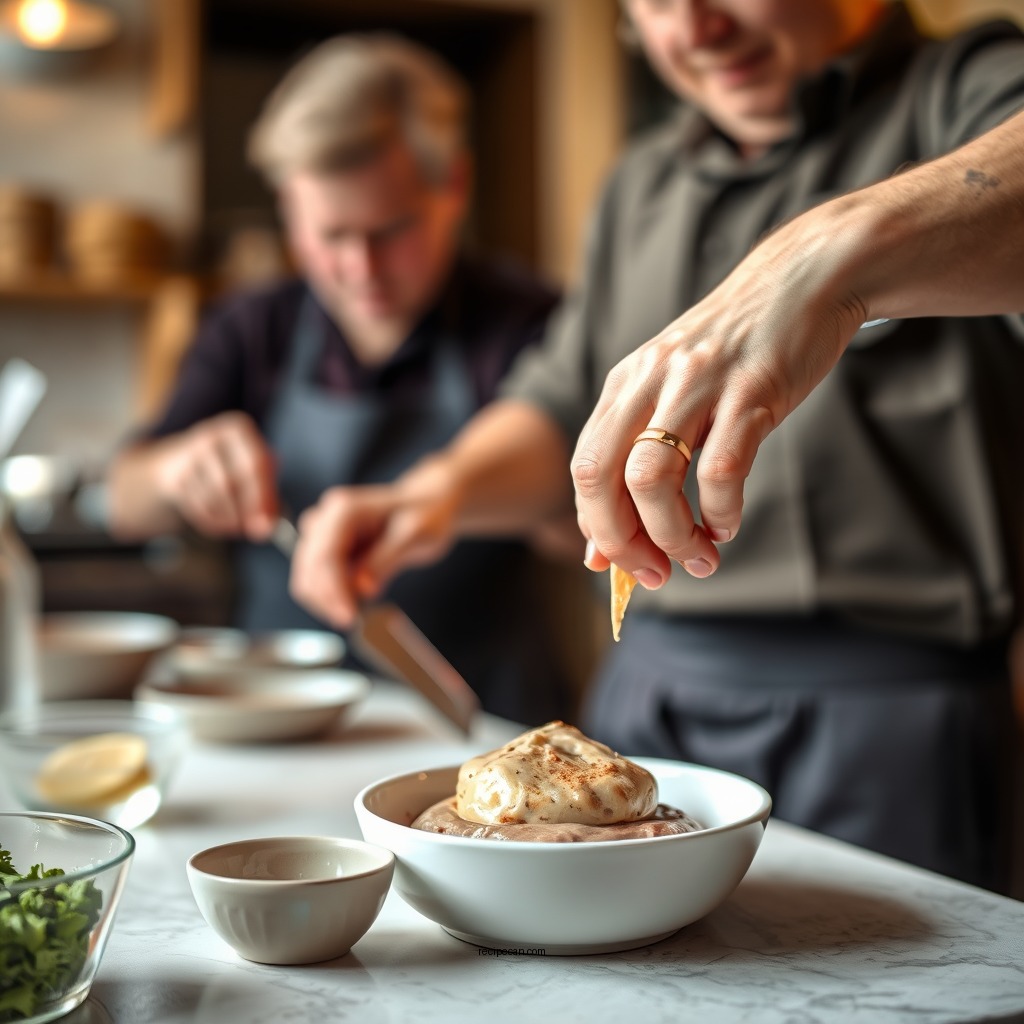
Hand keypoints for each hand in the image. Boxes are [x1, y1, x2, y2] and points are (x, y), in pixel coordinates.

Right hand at [155, 411, 278, 539]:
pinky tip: (221, 524)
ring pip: (212, 496)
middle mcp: (211, 435)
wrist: (179, 463)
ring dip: (229, 518)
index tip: (268, 523)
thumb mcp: (254, 473)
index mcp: (237, 428)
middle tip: (256, 531)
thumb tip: (267, 526)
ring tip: (238, 525)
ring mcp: (187, 454)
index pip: (255, 463)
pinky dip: (212, 521)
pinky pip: (196, 505)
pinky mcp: (172, 475)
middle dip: (246, 510)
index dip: (263, 496)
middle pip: (231, 481)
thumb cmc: (230, 467)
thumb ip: (267, 498)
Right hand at [289, 460, 460, 628]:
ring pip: (307, 577)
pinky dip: (331, 595)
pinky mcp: (328, 547)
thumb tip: (363, 588)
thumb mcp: (415, 534)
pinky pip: (317, 579)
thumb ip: (387, 559)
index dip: (333, 590)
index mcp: (345, 510)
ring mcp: (324, 532)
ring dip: (326, 600)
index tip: (349, 617)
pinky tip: (353, 603)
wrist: (429, 503)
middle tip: (354, 621)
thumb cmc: (426, 514)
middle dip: (328, 599)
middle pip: (309, 568)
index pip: (325, 556)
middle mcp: (327, 517)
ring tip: (357, 613)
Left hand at [572, 208, 868, 587]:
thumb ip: (636, 462)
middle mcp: (649, 382)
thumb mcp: (674, 394)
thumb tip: (602, 552)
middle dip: (620, 540)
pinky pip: (720, 468)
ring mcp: (698, 384)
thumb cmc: (735, 353)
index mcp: (625, 385)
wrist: (803, 281)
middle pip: (600, 475)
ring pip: (652, 477)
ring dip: (671, 535)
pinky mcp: (751, 389)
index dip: (597, 529)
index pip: (585, 469)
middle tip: (654, 573)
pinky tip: (728, 524)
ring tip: (699, 555)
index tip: (624, 564)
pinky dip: (721, 511)